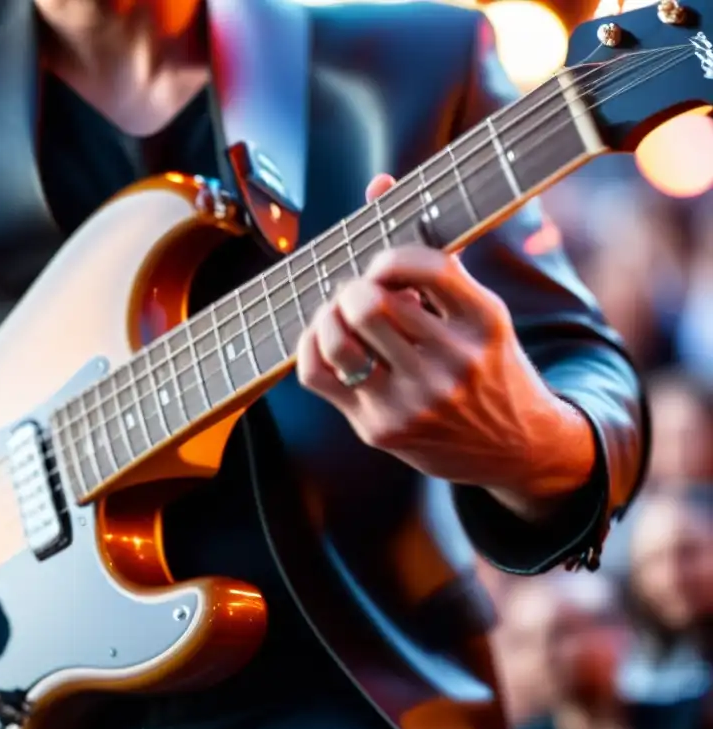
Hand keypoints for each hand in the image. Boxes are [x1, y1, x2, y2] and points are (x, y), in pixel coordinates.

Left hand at [296, 175, 593, 511]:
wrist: (516, 448)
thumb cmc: (490, 364)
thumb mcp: (480, 309)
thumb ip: (431, 251)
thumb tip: (378, 184)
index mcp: (485, 322)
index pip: (423, 265)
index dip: (389, 257)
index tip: (385, 266)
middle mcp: (453, 364)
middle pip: (370, 303)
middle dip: (354, 288)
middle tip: (359, 293)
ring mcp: (415, 402)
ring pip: (339, 340)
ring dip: (328, 315)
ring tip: (341, 315)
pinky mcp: (381, 428)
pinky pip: (318, 374)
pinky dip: (310, 347)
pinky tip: (326, 340)